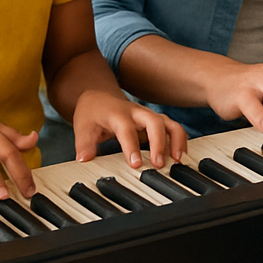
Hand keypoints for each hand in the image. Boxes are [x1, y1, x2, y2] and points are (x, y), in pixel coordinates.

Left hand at [72, 89, 186, 168]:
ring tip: (177, 160)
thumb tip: (84, 158)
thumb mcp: (82, 128)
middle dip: (159, 142)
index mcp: (118, 114)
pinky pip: (172, 127)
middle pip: (154, 121)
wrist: (99, 98)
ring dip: (175, 140)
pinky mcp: (155, 121)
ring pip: (168, 122)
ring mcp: (148, 116)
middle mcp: (136, 112)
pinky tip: (180, 155)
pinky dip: (179, 139)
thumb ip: (84, 144)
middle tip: (159, 164)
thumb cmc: (93, 114)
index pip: (127, 129)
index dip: (132, 146)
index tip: (136, 164)